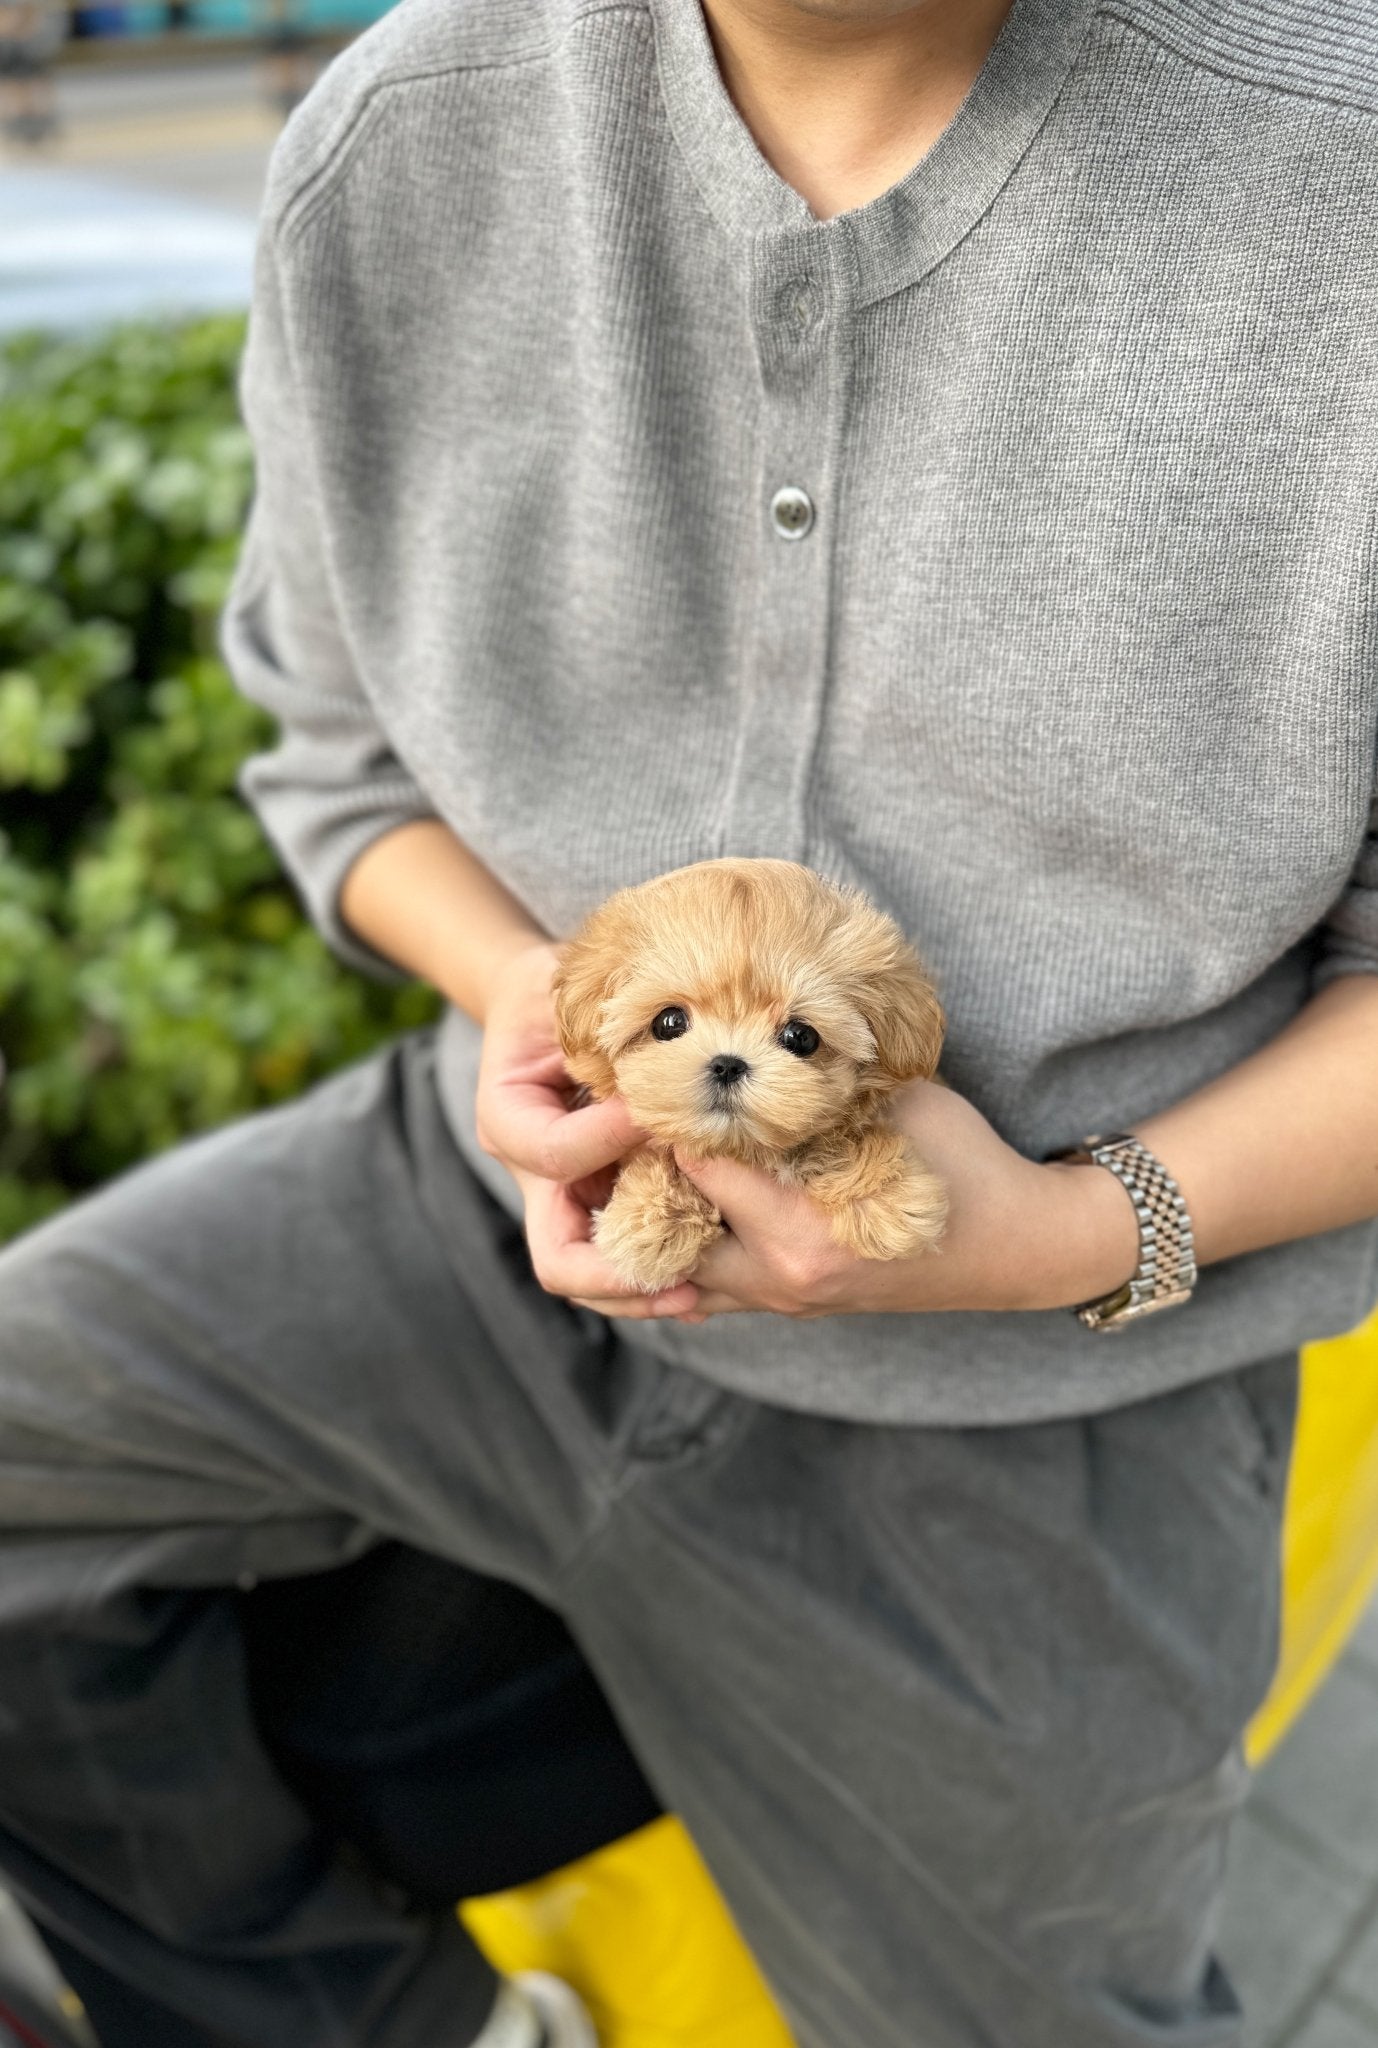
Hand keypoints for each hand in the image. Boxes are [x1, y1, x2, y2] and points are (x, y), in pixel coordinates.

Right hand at [475, 941, 700, 1320]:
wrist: (539, 1006)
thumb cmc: (553, 991)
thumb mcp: (560, 991)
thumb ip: (596, 1029)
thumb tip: (667, 1071)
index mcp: (507, 1117)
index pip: (553, 1153)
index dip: (606, 1139)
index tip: (657, 1114)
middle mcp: (531, 1173)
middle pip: (557, 1257)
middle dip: (617, 1273)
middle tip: (681, 1277)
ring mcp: (566, 1197)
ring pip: (588, 1275)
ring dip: (640, 1288)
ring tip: (698, 1292)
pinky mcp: (601, 1201)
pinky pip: (623, 1254)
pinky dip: (658, 1272)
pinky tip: (705, 1285)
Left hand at [672, 1081, 1138, 1321]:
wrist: (1020, 1246)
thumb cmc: (967, 1164)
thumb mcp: (898, 1101)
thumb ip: (824, 1077)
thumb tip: (757, 1031)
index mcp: (800, 1229)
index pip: (696, 1163)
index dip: (674, 1112)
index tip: (659, 1070)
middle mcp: (782, 1277)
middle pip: (669, 1224)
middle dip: (648, 1169)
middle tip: (636, 1116)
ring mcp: (786, 1301)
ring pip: (683, 1269)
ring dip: (661, 1213)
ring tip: (645, 1159)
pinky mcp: (794, 1307)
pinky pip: (713, 1288)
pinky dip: (689, 1246)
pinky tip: (677, 1202)